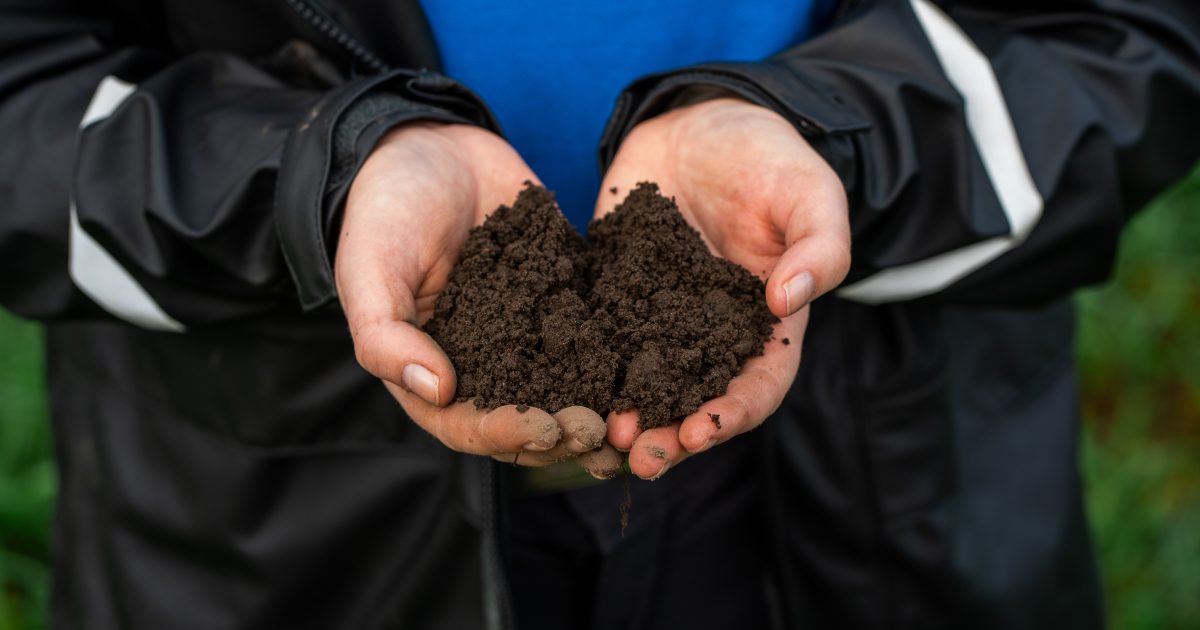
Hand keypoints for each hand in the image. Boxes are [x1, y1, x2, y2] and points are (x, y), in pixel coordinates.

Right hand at [337, 123, 618, 476]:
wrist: (428, 144)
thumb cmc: (384, 210)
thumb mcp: (369, 269)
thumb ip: (386, 336)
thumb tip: (437, 392)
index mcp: (431, 371)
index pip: (469, 424)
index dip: (507, 434)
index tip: (546, 428)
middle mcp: (484, 363)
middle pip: (526, 419)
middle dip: (564, 432)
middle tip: (602, 430)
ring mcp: (526, 332)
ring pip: (566, 387)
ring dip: (598, 407)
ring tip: (632, 413)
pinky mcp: (562, 297)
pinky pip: (594, 330)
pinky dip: (619, 351)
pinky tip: (649, 358)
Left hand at [596, 97, 850, 478]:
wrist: (701, 121)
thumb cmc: (769, 157)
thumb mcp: (809, 191)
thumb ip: (818, 246)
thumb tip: (789, 299)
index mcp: (765, 326)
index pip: (756, 386)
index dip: (731, 414)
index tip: (700, 432)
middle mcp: (709, 335)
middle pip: (693, 400)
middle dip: (670, 434)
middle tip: (639, 456)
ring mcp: (657, 319)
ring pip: (642, 382)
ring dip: (624, 414)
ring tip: (600, 435)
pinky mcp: (613, 296)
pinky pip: (597, 338)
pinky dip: (583, 367)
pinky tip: (559, 384)